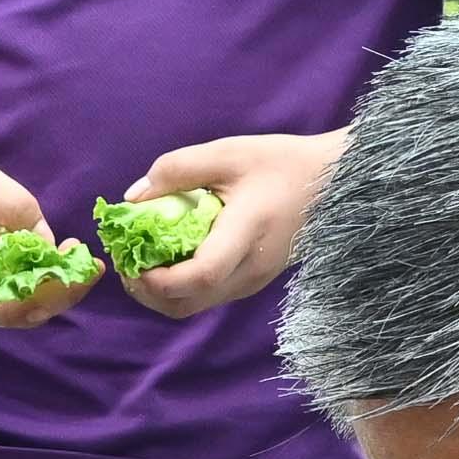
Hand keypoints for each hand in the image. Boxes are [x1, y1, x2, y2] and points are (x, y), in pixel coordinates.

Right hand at [0, 154, 75, 330]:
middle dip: (59, 295)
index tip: (59, 275)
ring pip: (23, 314)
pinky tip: (68, 263)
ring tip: (84, 261)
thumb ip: (13, 204)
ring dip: (60, 293)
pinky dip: (50, 288)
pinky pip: (22, 303)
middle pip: (13, 315)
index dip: (23, 302)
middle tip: (91, 265)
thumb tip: (48, 245)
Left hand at [107, 130, 332, 316]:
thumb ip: (179, 169)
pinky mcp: (251, 282)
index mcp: (247, 235)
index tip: (133, 262)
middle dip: (148, 292)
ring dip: (161, 292)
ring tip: (141, 262)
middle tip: (126, 263)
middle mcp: (250, 270)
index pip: (201, 276)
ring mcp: (251, 281)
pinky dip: (180, 286)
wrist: (333, 185)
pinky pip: (207, 295)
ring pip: (195, 305)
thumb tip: (133, 197)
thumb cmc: (282, 163)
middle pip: (189, 304)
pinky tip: (168, 259)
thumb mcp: (229, 153)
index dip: (160, 280)